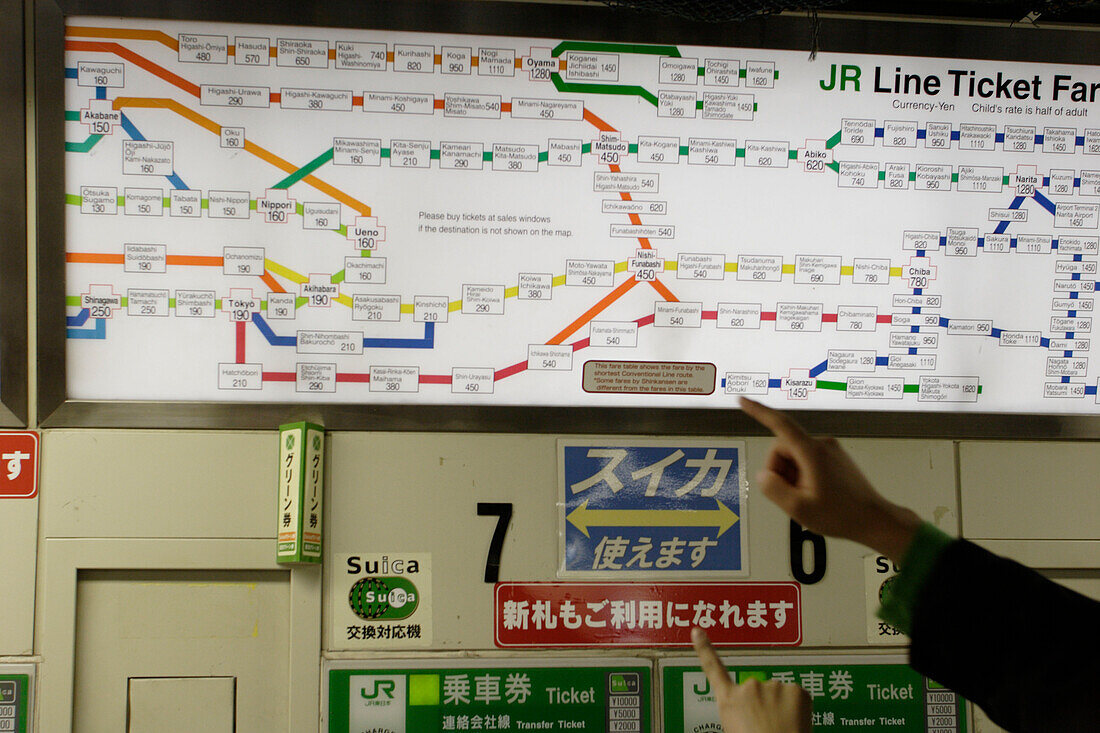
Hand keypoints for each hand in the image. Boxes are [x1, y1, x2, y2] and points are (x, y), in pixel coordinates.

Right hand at [692, 627, 811, 732]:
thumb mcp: (733, 728)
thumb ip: (737, 711)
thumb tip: (748, 711)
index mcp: (729, 700)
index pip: (713, 668)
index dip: (704, 648)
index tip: (697, 631)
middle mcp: (749, 687)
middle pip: (756, 690)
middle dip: (763, 704)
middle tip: (765, 727)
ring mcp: (773, 686)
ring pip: (778, 694)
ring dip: (780, 707)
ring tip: (778, 728)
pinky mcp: (796, 689)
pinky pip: (796, 696)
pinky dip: (797, 708)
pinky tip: (793, 723)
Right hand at [739, 397, 920, 562]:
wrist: (874, 520)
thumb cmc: (841, 515)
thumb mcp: (799, 508)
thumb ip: (774, 489)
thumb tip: (763, 475)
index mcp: (812, 453)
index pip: (780, 425)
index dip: (758, 412)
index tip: (743, 401)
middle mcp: (821, 445)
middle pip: (782, 449)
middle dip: (780, 471)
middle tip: (793, 496)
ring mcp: (829, 450)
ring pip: (793, 457)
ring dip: (792, 476)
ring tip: (807, 496)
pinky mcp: (834, 457)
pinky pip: (805, 461)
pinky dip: (802, 476)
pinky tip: (814, 493)